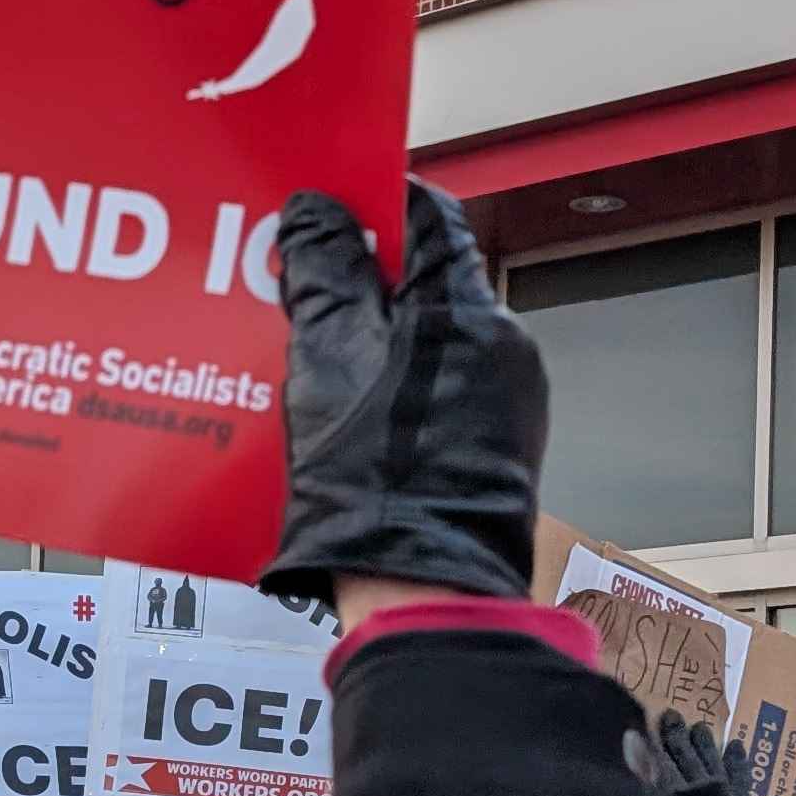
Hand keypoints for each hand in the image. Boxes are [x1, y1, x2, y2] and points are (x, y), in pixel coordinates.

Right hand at [262, 185, 546, 611]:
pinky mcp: (490, 451)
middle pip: (422, 286)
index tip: (324, 210)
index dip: (373, 206)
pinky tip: (340, 416)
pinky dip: (390, 392)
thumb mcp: (329, 356)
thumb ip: (323, 271)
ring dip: (369, 341)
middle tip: (293, 288)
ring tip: (304, 360)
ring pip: (424, 345)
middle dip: (357, 282)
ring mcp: (503, 404)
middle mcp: (502, 348)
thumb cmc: (378, 477)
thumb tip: (318, 211)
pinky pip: (434, 397)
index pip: (429, 218)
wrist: (420, 589)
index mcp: (469, 309)